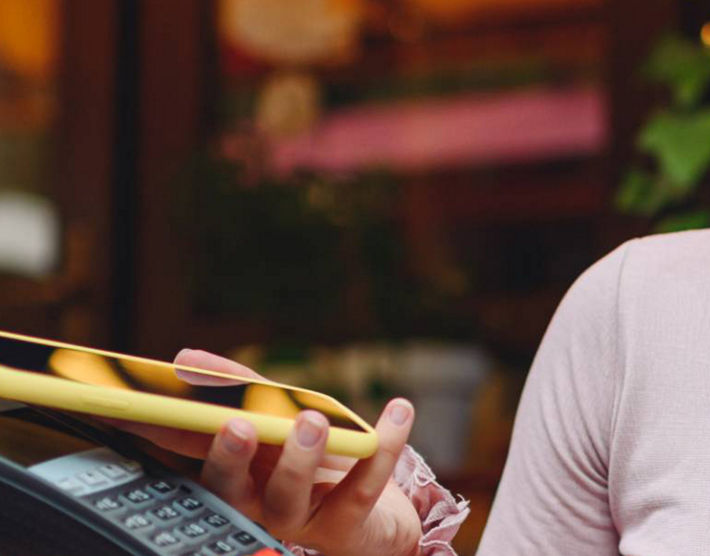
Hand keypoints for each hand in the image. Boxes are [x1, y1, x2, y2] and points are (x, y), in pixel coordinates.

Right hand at [115, 349, 422, 555]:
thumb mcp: (279, 419)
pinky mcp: (347, 522)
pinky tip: (398, 410)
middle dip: (229, 457)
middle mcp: (257, 501)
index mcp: (232, 474)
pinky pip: (364, 485)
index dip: (162, 430)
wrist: (372, 522)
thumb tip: (188, 358)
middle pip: (230, 487)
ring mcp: (301, 516)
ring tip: (312, 421)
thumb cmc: (315, 465)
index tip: (141, 404)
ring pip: (291, 493)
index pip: (188, 452)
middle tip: (237, 426)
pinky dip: (383, 445)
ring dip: (301, 455)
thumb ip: (239, 388)